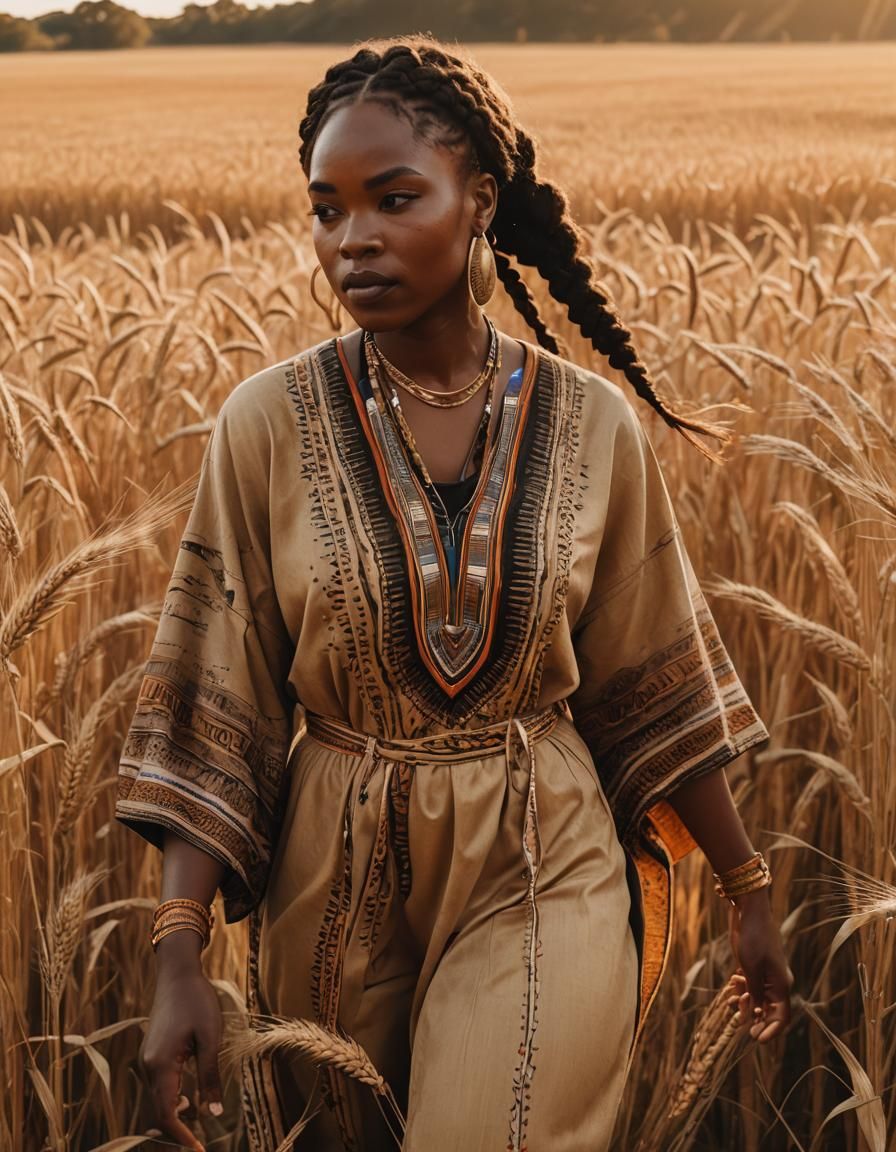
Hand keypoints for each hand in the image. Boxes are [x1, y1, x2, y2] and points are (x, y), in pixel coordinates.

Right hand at [139, 962, 224, 1150]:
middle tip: (200, 1144)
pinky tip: (188, 1099)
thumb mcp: (210, 1037)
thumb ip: (209, 1076)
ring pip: (157, 1099)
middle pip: (158, 1111)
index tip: (199, 1149)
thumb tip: (213, 1113)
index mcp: (161, 1064)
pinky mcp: (150, 1053)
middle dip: (177, 1130)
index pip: (166, 1114)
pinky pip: (158, 1085)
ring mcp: (146, 1059)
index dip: (181, 1136)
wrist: (177, 973)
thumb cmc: (197, 1000)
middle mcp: (147, 1066)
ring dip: (174, 1114)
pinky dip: (170, 1098)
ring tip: (197, 1122)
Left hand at [725, 890, 792, 1042]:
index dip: (771, 1031)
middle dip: (754, 1017)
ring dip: (745, 1001)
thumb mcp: (750, 969)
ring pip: (758, 997)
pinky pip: (751, 984)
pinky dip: (742, 988)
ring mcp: (766, 972)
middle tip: (737, 1021)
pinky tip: (732, 984)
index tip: (756, 1039)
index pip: (782, 1017)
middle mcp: (777, 981)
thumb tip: (753, 1018)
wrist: (749, 910)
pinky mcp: (755, 964)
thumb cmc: (752, 938)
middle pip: (769, 1009)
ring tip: (730, 999)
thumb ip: (753, 994)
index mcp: (781, 984)